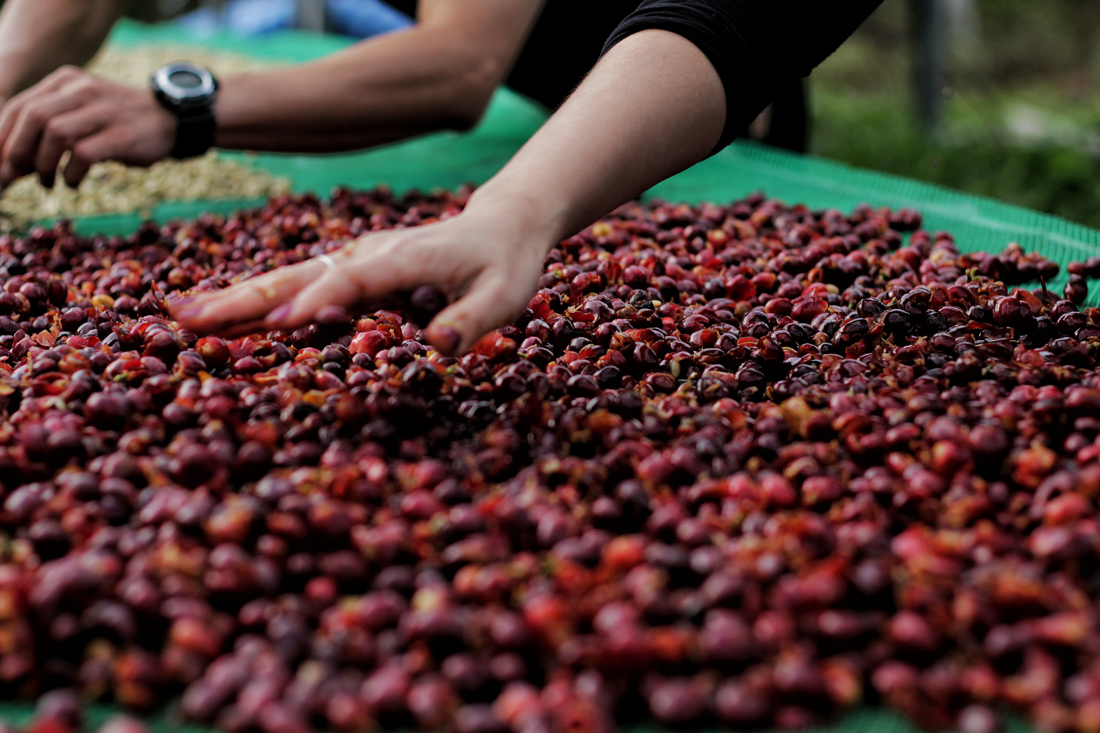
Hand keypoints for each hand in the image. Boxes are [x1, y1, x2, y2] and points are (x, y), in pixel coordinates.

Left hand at [0, 65, 175, 188]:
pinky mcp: (122, 134)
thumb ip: (49, 128)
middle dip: (17, 151)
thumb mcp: (82, 113)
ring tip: (46, 182)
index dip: (2, 137)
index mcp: (65, 81)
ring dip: (43, 164)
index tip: (0, 163)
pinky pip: (84, 153)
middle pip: (33, 117)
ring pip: (55, 133)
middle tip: (14, 176)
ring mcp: (104, 110)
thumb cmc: (119, 123)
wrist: (170, 120)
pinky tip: (73, 183)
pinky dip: (71, 173)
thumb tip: (12, 163)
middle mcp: (82, 89)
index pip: (20, 106)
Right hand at [168, 204, 553, 354]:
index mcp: (406, 259)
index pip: (356, 282)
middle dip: (247, 298)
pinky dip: (259, 301)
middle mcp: (369, 255)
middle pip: (300, 276)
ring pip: (288, 278)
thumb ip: (473, 319)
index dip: (319, 301)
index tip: (279, 322)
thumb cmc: (504, 264)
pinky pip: (298, 286)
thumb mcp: (504, 295)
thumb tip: (438, 347)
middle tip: (189, 319)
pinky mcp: (349, 270)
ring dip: (238, 299)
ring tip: (183, 317)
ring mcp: (354, 260)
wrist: (499, 225)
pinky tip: (224, 320)